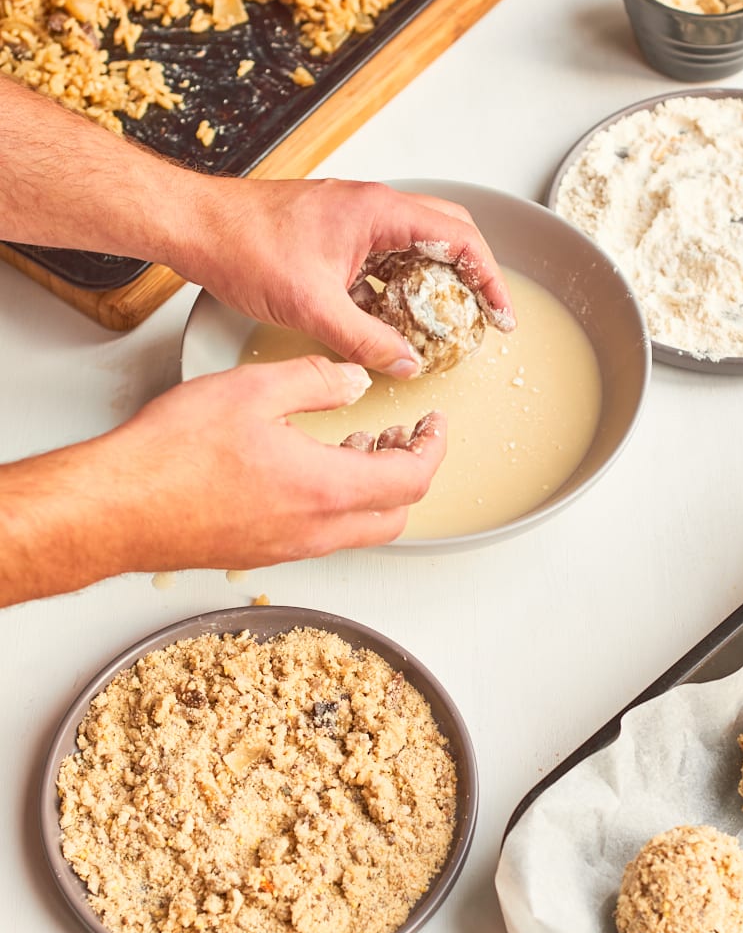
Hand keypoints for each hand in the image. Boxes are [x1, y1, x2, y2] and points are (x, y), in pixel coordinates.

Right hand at [0, 357, 446, 605]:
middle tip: (401, 437)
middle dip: (410, 473)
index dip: (433, 449)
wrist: (117, 508)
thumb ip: (317, 380)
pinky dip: (337, 502)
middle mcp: (316, 530)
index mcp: (327, 490)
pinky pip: (322, 534)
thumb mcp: (254, 390)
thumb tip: (354, 380)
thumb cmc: (173, 455)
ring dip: (372, 489)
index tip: (433, 425)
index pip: (412, 479)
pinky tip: (309, 468)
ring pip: (359, 529)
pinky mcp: (262, 552)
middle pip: (395, 514)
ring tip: (357, 445)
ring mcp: (289, 548)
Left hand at [182, 176, 514, 377]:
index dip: (489, 279)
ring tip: (439, 322)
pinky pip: (385, 253)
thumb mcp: (312, 306)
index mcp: (378, 211)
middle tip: (479, 316)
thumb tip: (404, 363)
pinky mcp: (336, 230)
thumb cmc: (242, 246)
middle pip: (448, 232)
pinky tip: (388, 316)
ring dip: (433, 279)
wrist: (194, 225)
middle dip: (471, 275)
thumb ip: (364, 340)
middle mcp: (372, 205)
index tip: (500, 314)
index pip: (460, 237)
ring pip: (416, 242)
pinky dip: (399, 282)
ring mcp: (354, 215)